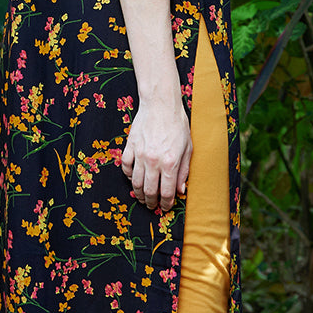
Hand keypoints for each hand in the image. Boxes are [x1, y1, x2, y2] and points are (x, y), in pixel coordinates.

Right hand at [121, 94, 191, 211]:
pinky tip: (133, 178)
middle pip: (149, 191)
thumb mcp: (188, 149)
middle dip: (151, 202)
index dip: (167, 203)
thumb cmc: (177, 125)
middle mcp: (154, 161)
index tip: (166, 207)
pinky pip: (125, 167)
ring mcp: (140, 154)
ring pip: (135, 182)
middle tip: (152, 206)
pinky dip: (128, 175)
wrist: (161, 105)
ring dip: (138, 193)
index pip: (167, 192)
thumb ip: (184, 171)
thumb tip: (181, 190)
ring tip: (141, 197)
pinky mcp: (130, 146)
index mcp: (170, 162)